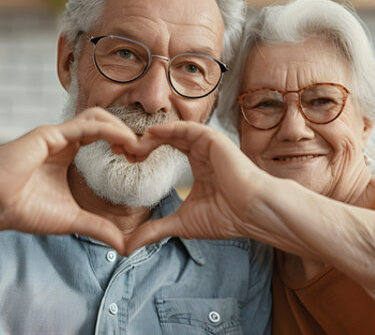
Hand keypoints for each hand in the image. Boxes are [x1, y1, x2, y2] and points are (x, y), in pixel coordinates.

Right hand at [0, 107, 140, 251]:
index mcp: (66, 153)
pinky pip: (85, 124)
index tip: (139, 160)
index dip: (122, 143)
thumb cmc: (23, 209)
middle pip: (102, 122)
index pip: (101, 137)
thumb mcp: (72, 220)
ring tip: (135, 146)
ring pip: (96, 117)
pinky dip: (108, 129)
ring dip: (120, 128)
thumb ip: (98, 228)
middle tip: (142, 152)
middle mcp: (62, 140)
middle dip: (126, 133)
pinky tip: (123, 142)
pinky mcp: (49, 134)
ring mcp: (56, 135)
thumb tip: (123, 246)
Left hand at [123, 121, 274, 252]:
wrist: (252, 213)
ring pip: (175, 130)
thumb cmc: (226, 217)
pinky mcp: (214, 140)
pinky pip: (188, 128)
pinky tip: (151, 135)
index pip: (167, 148)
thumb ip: (155, 230)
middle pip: (167, 137)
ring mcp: (209, 144)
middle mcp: (203, 151)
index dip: (145, 152)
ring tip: (133, 145)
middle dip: (143, 142)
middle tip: (122, 150)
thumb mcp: (182, 224)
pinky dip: (169, 129)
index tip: (125, 160)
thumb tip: (129, 247)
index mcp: (199, 165)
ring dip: (152, 135)